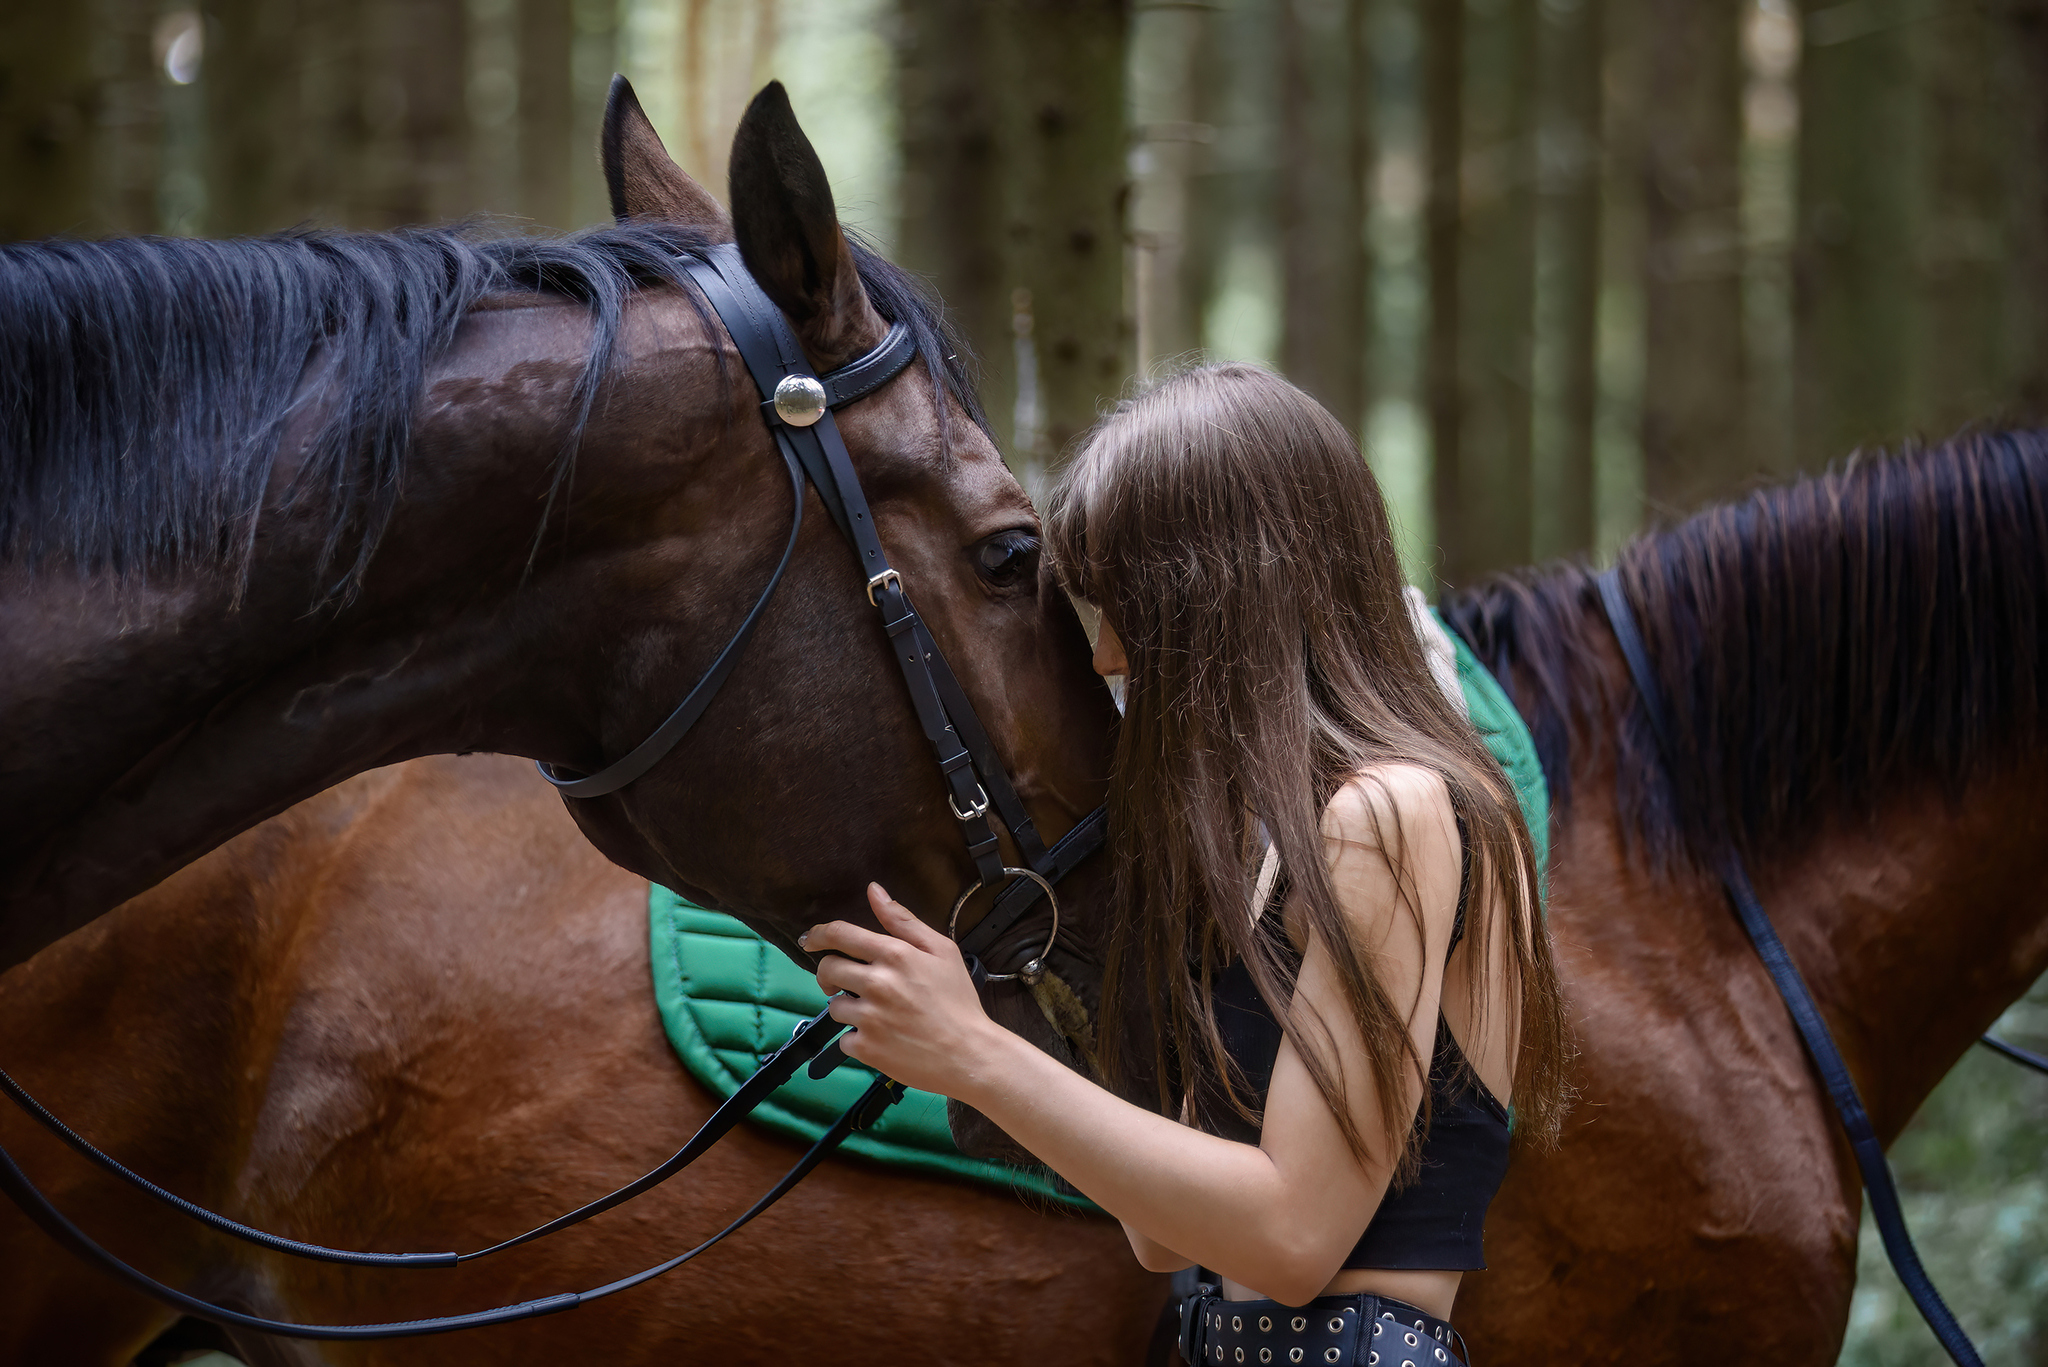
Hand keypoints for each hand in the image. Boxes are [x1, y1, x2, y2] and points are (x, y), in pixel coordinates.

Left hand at [800, 884, 1007, 1097]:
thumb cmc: (958, 1002)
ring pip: (834, 1006)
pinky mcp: (866, 1048)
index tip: (810, 939)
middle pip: (828, 969)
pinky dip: (857, 1039)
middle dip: (830, 974)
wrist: (969, 1054)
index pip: (840, 934)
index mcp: (895, 955)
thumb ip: (903, 920)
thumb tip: (874, 891)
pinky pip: (844, 1039)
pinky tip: (881, 1037)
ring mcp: (869, 1017)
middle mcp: (877, 983)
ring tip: (876, 1014)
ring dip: (847, 1008)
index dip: (818, 934)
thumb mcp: (942, 950)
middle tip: (844, 982)